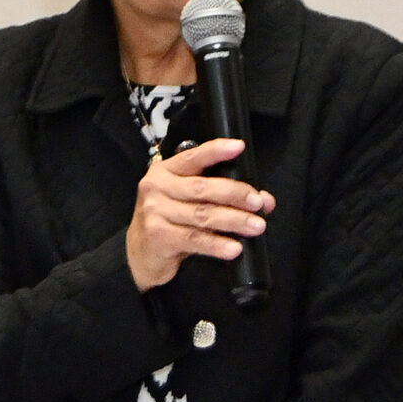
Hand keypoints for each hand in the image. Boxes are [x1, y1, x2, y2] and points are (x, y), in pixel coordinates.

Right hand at [126, 137, 271, 292]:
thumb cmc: (168, 222)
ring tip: (255, 226)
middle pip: (203, 188)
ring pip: (202, 214)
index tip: (238, 147)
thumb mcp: (189, 202)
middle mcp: (157, 188)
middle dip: (235, 194)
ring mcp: (155, 212)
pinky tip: (233, 247)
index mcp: (165, 171)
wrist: (138, 254)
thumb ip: (222, 196)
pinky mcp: (159, 237)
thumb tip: (263, 200)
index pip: (193, 157)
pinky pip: (195, 239)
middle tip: (257, 202)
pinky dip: (217, 244)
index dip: (216, 151)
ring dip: (234, 220)